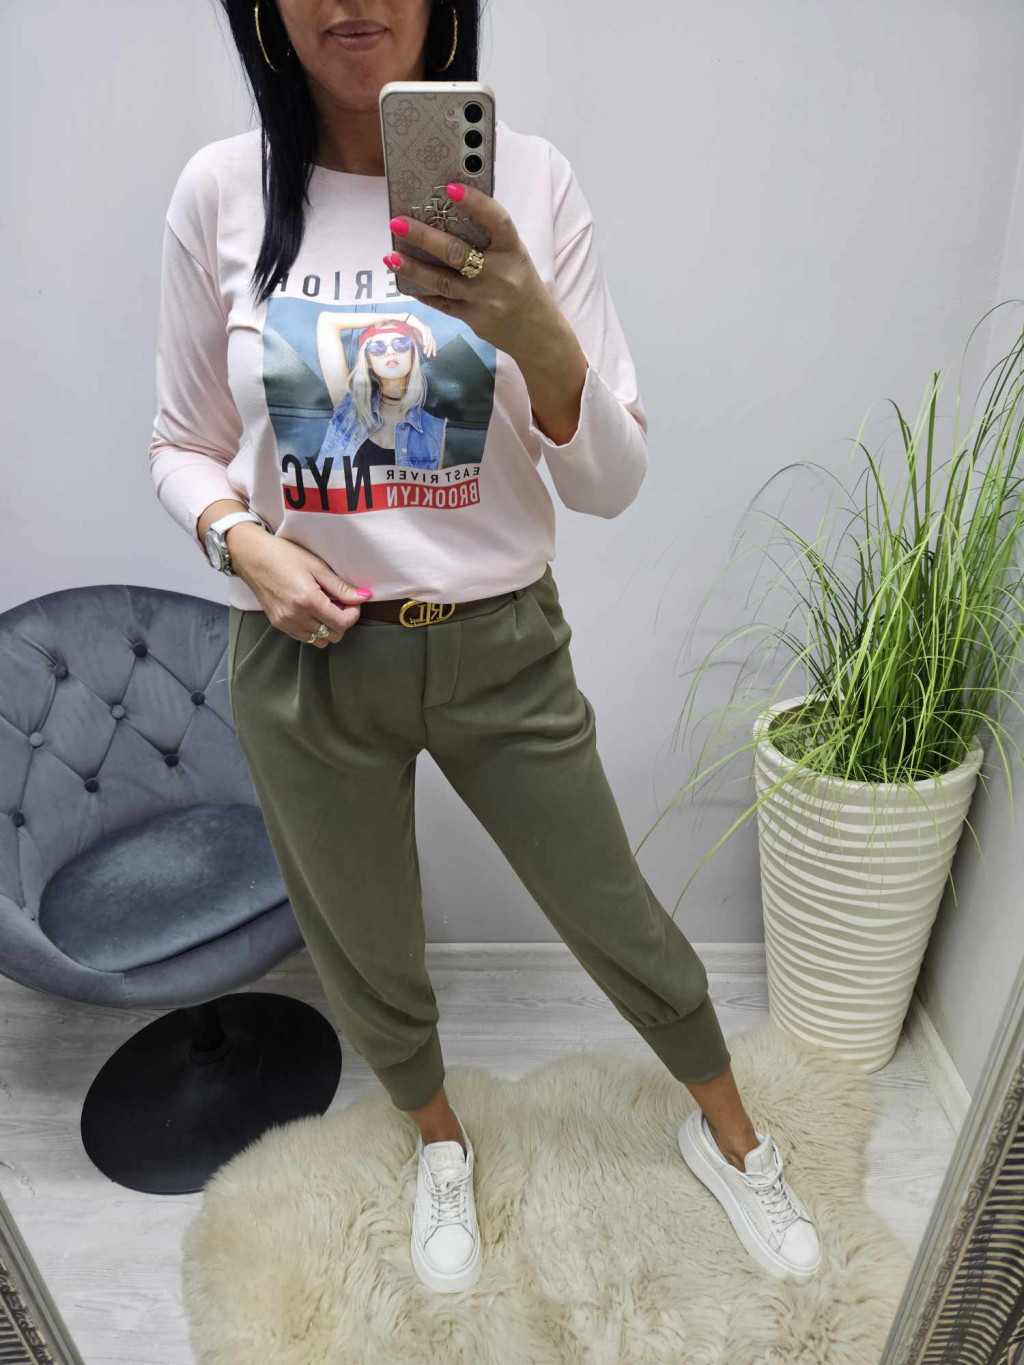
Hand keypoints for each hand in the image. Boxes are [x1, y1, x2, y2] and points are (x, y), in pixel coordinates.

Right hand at [227, 527, 370, 646]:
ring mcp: (286, 623)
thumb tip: (364, 597)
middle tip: (339, 602)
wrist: (252, 557)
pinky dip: (314, 629)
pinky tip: (312, 611)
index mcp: (307, 601)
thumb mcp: (317, 566)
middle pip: (333, 635)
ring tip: (325, 606)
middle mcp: (296, 617)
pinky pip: (305, 638)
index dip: (354, 613)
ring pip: (320, 640)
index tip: (353, 601)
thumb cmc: (284, 556)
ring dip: (328, 627)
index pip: (342, 623)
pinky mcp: (279, 625)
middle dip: (342, 621)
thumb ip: (341, 586)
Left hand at [383, 183, 559, 362]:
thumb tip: (447, 216)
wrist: (537, 333)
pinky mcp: (473, 319)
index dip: (475, 203)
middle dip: (424, 237)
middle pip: (457, 253)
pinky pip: (442, 304)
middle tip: (398, 222)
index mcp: (513, 251)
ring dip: (414, 268)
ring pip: (443, 282)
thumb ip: (489, 240)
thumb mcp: (515, 257)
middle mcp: (499, 274)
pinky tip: (404, 280)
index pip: (497, 221)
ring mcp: (484, 299)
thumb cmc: (522, 285)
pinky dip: (422, 292)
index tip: (450, 187)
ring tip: (391, 256)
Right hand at [404, 315, 436, 357]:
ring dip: (427, 346)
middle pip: (432, 341)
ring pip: (428, 339)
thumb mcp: (418, 337)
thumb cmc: (412, 328)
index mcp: (428, 333)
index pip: (433, 342)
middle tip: (428, 356)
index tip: (433, 355)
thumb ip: (421, 341)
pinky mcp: (422, 327)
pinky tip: (424, 345)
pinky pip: (424, 334)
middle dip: (430, 349)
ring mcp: (426, 328)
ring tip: (425, 352)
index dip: (433, 349)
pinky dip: (425, 340)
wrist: (408, 320)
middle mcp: (429, 330)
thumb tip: (424, 348)